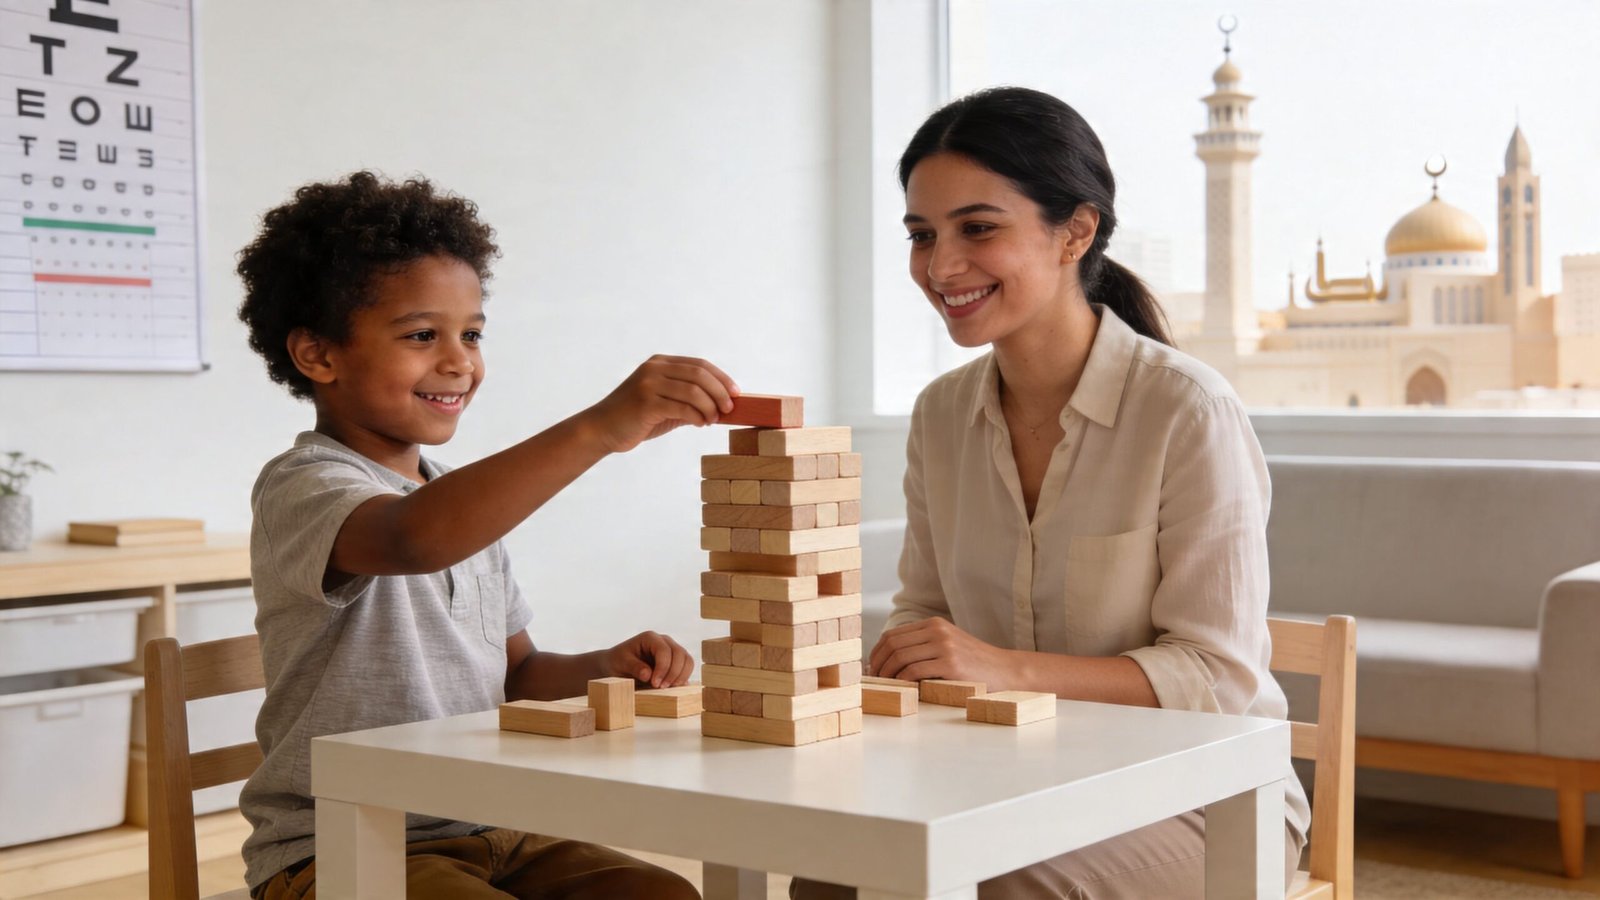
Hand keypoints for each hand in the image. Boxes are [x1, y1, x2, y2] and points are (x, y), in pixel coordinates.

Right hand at [582, 355, 738, 453]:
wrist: (602, 429)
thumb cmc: (636, 418)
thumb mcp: (665, 403)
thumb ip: (689, 400)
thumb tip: (722, 406)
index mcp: (660, 363)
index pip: (700, 365)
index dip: (721, 378)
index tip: (736, 393)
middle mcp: (654, 369)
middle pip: (699, 375)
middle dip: (720, 392)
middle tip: (729, 409)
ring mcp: (648, 384)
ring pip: (693, 391)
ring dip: (709, 407)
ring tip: (712, 420)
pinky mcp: (646, 403)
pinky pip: (681, 408)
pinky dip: (697, 417)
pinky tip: (700, 424)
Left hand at [606, 630, 694, 688]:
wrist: (617, 665)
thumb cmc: (618, 662)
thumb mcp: (621, 663)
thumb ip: (635, 667)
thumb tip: (648, 674)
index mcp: (650, 638)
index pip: (664, 650)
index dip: (663, 668)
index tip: (655, 684)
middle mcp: (664, 641)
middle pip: (680, 654)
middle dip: (673, 673)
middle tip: (661, 688)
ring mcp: (672, 650)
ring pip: (687, 661)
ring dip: (680, 676)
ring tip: (667, 688)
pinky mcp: (675, 662)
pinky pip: (686, 669)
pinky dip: (682, 679)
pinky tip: (673, 688)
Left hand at [869, 617, 1015, 686]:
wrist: (1006, 670)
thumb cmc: (975, 663)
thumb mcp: (948, 644)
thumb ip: (923, 646)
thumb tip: (889, 660)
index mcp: (934, 624)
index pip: (893, 635)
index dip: (877, 653)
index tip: (873, 668)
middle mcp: (937, 631)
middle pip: (892, 644)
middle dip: (878, 664)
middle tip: (874, 680)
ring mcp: (944, 646)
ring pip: (900, 657)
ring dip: (888, 674)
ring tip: (886, 686)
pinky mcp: (950, 664)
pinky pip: (914, 671)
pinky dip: (903, 681)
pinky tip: (902, 689)